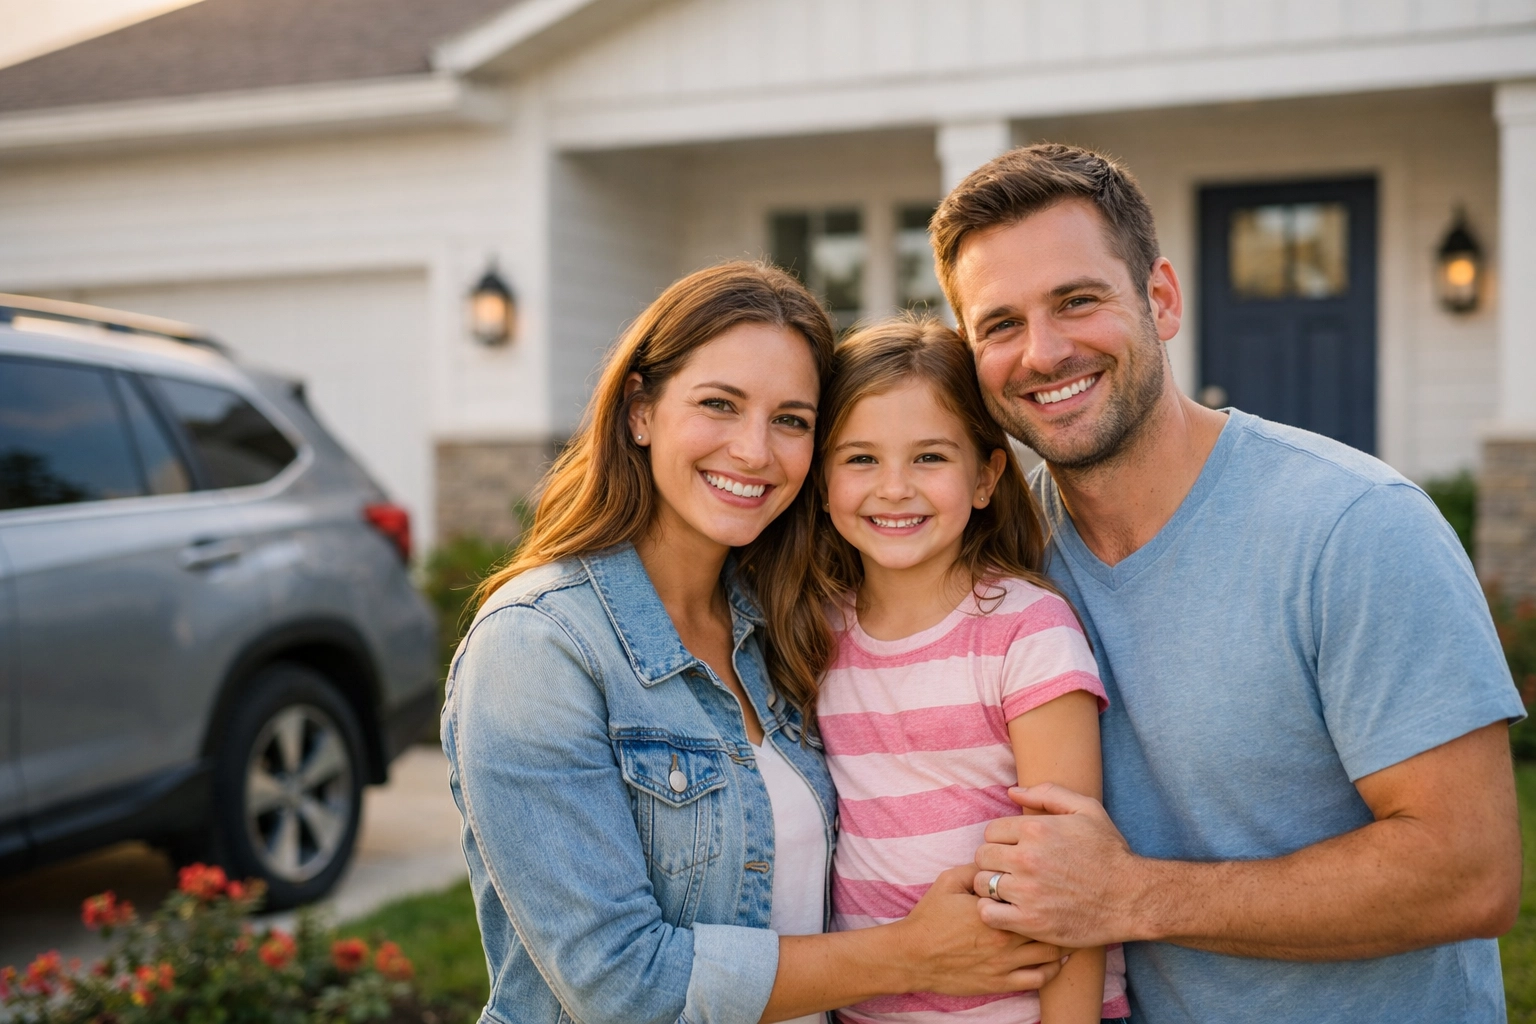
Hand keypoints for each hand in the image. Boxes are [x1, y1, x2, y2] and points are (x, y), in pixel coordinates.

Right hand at [891, 864, 1064, 994]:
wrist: (913, 956)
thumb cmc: (930, 917)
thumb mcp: (949, 881)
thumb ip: (977, 869)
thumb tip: (1000, 858)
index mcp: (994, 909)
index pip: (1034, 894)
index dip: (1049, 887)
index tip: (1056, 882)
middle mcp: (1005, 937)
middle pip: (1050, 924)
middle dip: (1061, 914)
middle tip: (1068, 905)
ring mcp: (1005, 963)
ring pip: (1051, 953)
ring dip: (1062, 941)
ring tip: (1066, 930)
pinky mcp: (1002, 983)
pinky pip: (1040, 979)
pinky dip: (1054, 969)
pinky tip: (1055, 959)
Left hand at [972, 784, 1143, 947]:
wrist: (1132, 898)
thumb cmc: (1109, 852)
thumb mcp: (1086, 810)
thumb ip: (1048, 794)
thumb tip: (1012, 791)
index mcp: (1036, 829)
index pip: (991, 831)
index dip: (1002, 840)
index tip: (1016, 850)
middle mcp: (1027, 859)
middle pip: (982, 856)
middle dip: (994, 861)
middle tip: (1012, 870)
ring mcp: (1027, 892)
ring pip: (982, 884)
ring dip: (992, 886)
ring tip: (1010, 890)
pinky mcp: (1030, 921)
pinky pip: (988, 913)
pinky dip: (992, 911)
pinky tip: (1008, 909)